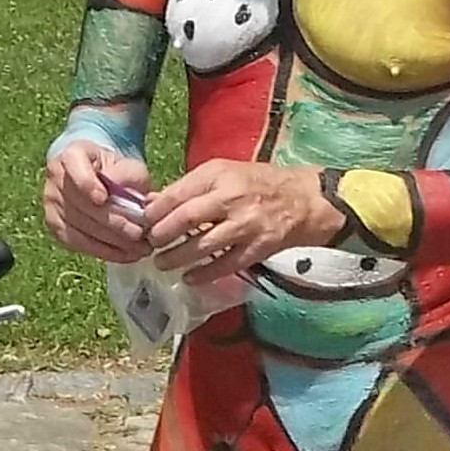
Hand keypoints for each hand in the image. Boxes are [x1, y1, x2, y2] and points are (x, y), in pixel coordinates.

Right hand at [41, 141, 149, 262]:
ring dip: (110, 242)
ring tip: (138, 249)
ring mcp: (50, 202)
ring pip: (78, 227)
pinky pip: (76, 243)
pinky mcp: (54, 225)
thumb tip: (131, 200)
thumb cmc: (116, 170)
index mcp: (72, 154)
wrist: (98, 176)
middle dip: (111, 223)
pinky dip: (102, 251)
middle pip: (79, 205)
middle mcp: (55, 177)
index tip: (103, 199)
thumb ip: (130, 178)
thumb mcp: (129, 166)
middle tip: (138, 234)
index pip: (74, 167)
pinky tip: (124, 255)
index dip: (87, 184)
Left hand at [143, 160, 341, 282]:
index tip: (143, 222)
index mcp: (220, 174)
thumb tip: (154, 203)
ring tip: (163, 263)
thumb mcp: (226, 172)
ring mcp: (245, 224)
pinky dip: (204, 274)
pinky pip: (225, 264)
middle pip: (185, 219)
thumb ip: (192, 187)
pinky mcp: (258, 247)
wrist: (307, 199)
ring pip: (202, 245)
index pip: (177, 193)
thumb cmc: (261, 183)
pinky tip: (190, 278)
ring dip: (177, 257)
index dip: (155, 211)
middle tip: (150, 244)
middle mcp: (231, 197)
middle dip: (161, 235)